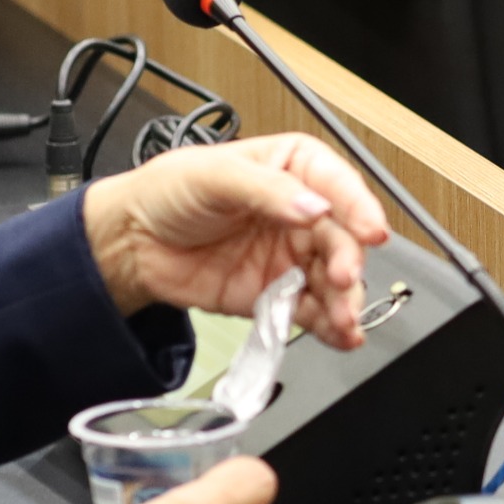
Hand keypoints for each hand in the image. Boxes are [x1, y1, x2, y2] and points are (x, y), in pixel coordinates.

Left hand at [84, 135, 390, 348]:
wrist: (132, 244)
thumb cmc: (168, 193)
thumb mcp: (213, 174)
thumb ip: (265, 189)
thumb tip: (311, 207)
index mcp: (291, 169)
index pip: (337, 185)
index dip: (358, 207)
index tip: (370, 230)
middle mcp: (299, 213)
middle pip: (342, 238)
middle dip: (349, 262)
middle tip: (344, 279)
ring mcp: (290, 256)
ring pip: (334, 279)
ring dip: (345, 301)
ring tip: (343, 319)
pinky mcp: (276, 294)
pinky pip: (312, 311)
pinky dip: (330, 326)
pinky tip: (340, 334)